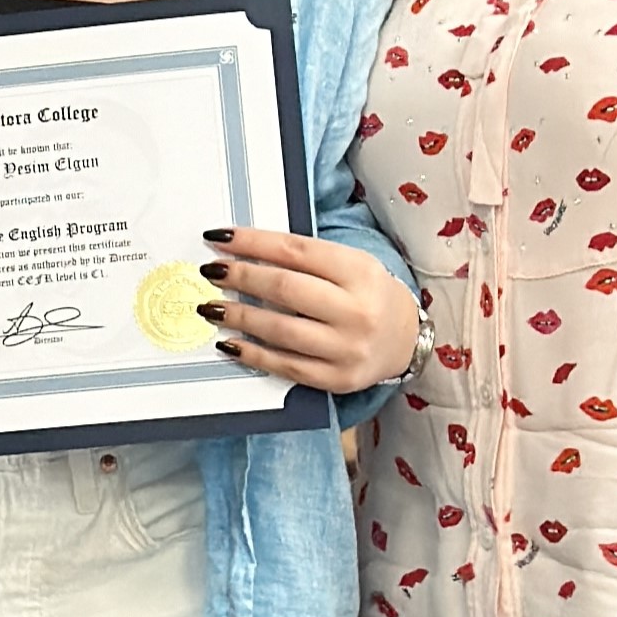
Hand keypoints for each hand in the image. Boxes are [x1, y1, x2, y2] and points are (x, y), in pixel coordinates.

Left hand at [197, 228, 418, 393]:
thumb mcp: (350, 264)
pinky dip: (252, 354)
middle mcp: (356, 311)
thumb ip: (305, 258)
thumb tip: (243, 252)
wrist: (406, 340)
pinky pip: (285, 365)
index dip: (252, 242)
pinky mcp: (337, 378)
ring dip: (238, 316)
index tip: (219, 237)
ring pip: (281, 329)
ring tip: (210, 306)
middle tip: (210, 271)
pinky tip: (229, 342)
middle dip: (240, 277)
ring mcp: (347, 349)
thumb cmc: (368, 294)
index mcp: (359, 272)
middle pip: (285, 288)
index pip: (295, 251)